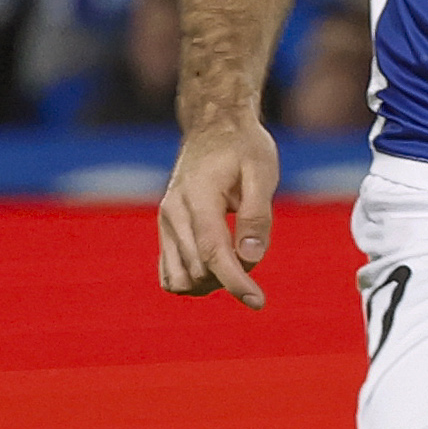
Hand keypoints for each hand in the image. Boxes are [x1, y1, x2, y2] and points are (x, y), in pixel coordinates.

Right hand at [155, 119, 280, 307]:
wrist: (214, 126)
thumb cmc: (243, 148)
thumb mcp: (262, 174)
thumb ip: (257, 216)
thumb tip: (250, 258)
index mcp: (197, 198)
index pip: (212, 253)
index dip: (235, 282)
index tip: (257, 302)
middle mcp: (173, 213)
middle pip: (198, 271)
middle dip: (231, 277)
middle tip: (254, 246)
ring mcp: (164, 222)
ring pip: (179, 278)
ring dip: (210, 282)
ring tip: (236, 253)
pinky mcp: (165, 229)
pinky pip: (169, 272)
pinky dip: (193, 278)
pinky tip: (216, 264)